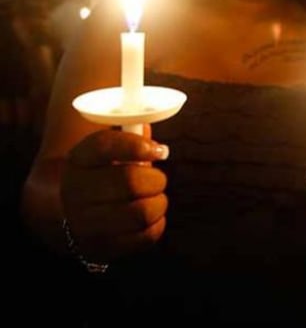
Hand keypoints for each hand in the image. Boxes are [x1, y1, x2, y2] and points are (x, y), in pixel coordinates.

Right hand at [60, 127, 168, 261]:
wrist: (66, 213)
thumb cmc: (100, 174)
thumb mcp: (106, 151)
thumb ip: (131, 136)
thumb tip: (154, 141)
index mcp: (77, 160)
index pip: (104, 145)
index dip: (136, 146)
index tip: (160, 151)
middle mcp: (74, 192)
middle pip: (130, 181)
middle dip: (156, 179)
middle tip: (157, 179)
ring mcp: (84, 224)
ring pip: (141, 212)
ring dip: (158, 203)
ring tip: (154, 198)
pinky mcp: (101, 248)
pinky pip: (146, 236)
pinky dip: (157, 224)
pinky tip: (149, 217)